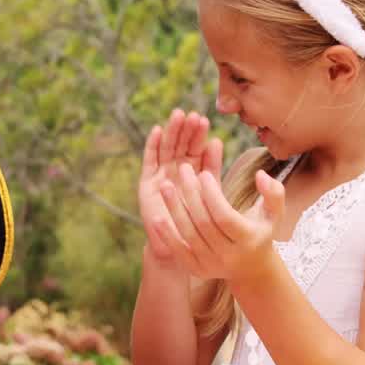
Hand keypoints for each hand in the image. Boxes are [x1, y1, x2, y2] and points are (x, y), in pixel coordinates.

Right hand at [139, 109, 222, 260]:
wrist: (182, 249)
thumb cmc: (201, 224)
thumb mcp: (211, 193)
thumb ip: (212, 168)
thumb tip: (217, 142)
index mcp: (194, 172)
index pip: (196, 149)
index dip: (199, 135)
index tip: (204, 121)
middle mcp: (176, 171)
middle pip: (180, 145)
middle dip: (185, 130)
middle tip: (192, 115)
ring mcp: (161, 176)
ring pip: (166, 149)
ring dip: (171, 132)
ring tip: (177, 116)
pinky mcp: (147, 184)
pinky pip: (149, 161)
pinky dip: (152, 145)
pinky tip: (157, 130)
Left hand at [151, 163, 284, 282]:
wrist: (251, 269)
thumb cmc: (261, 231)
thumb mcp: (275, 213)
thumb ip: (274, 192)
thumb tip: (260, 175)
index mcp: (248, 240)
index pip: (224, 216)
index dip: (212, 195)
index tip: (203, 173)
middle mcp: (229, 255)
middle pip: (204, 223)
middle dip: (191, 194)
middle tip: (182, 170)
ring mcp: (211, 264)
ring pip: (189, 235)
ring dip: (175, 210)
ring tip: (166, 186)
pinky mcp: (197, 269)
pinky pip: (179, 250)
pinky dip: (167, 234)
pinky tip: (157, 216)